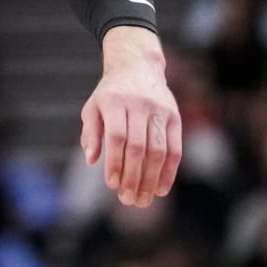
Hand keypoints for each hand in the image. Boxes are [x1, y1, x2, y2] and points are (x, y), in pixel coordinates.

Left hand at [81, 27, 181, 207]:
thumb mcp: (93, 106)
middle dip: (133, 177)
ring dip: (152, 179)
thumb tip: (91, 161)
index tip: (111, 184)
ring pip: (159, 151)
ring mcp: (160, 110)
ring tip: (144, 199)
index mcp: (115, 101)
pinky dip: (169, 171)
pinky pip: (175, 148)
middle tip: (128, 200)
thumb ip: (91, 132)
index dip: (115, 162)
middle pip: (138, 147)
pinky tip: (162, 188)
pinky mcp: (175, 117)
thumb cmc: (110, 93)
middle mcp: (139, 105)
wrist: (137, 66)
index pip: (117, 137)